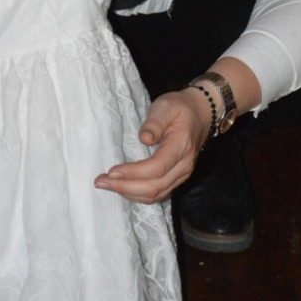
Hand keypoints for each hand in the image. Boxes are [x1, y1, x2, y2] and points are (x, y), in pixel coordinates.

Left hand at [94, 89, 211, 203]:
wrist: (201, 114)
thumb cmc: (180, 108)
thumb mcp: (166, 106)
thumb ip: (155, 122)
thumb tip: (143, 138)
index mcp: (181, 146)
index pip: (157, 167)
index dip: (133, 173)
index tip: (111, 171)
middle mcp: (184, 166)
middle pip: (155, 187)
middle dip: (125, 187)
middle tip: (100, 182)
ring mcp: (181, 175)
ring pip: (156, 194)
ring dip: (129, 193)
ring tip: (106, 185)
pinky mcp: (176, 178)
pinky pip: (158, 193)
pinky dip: (138, 194)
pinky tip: (122, 187)